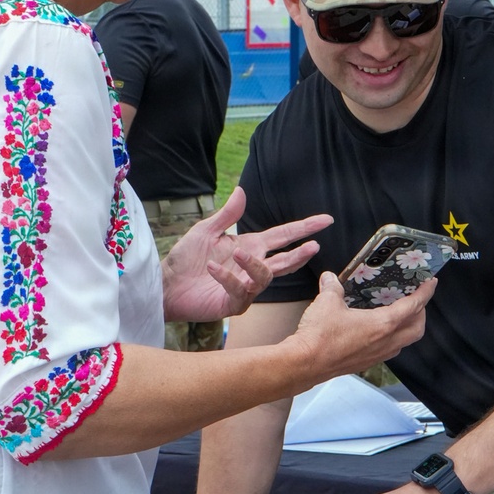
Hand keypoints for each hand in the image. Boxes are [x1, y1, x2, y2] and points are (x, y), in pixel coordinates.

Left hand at [161, 187, 331, 323]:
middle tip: (314, 245)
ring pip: (265, 277)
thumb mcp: (206, 230)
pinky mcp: (233, 303)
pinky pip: (239, 290)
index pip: (283, 236)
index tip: (326, 220)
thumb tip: (242, 190)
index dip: (305, 228)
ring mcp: (245, 287)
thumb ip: (227, 214)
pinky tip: (214, 269)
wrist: (167, 284)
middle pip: (285, 260)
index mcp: (250, 247)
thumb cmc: (187, 259)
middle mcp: (252, 267)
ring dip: (254, 265)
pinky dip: (228, 278)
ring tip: (238, 254)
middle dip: (301, 253)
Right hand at [290, 269, 435, 381]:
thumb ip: (333, 287)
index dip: (425, 293)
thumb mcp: (327, 302)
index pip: (413, 307)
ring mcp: (376, 355)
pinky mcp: (365, 363)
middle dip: (421, 313)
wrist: (305, 364)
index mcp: (382, 325)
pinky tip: (378, 331)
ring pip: (404, 342)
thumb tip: (330, 279)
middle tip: (415, 299)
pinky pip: (389, 350)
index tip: (430, 283)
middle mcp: (385, 342)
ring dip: (408, 328)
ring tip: (400, 314)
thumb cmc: (319, 336)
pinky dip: (392, 339)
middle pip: (417, 328)